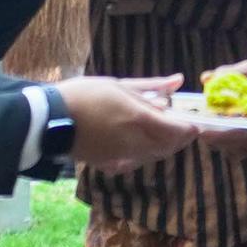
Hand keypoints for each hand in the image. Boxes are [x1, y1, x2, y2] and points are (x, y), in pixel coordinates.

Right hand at [53, 77, 193, 175]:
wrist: (51, 120)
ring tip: (161, 131)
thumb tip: (178, 82)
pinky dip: (146, 153)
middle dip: (180, 139)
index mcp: (137, 118)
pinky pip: (137, 161)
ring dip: (164, 146)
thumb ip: (152, 86)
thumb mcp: (119, 84)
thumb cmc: (85, 95)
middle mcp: (134, 141)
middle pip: (168, 147)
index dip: (189, 128)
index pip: (175, 130)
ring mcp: (122, 155)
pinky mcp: (111, 164)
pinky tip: (140, 141)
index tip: (194, 123)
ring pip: (155, 156)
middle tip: (182, 127)